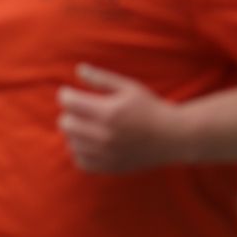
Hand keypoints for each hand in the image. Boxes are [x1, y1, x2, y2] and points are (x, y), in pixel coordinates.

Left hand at [56, 64, 180, 173]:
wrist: (171, 137)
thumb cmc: (149, 107)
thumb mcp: (128, 87)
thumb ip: (101, 78)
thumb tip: (78, 69)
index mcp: (108, 112)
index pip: (69, 102)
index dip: (66, 94)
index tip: (71, 92)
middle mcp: (104, 135)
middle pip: (65, 123)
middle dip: (69, 113)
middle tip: (80, 109)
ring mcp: (106, 154)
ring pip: (71, 143)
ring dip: (74, 132)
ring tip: (87, 125)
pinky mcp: (108, 167)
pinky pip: (80, 161)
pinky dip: (80, 151)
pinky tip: (90, 142)